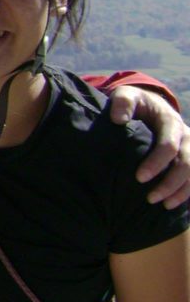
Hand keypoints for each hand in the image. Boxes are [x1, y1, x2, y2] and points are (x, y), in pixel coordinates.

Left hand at [110, 85, 189, 208]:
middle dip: (170, 183)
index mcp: (170, 121)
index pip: (168, 146)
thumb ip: (122, 103)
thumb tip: (119, 119)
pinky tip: (176, 203)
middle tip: (150, 198)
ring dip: (181, 192)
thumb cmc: (135, 103)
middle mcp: (186, 136)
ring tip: (164, 205)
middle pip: (186, 164)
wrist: (152, 104)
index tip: (139, 177)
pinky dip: (188, 192)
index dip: (156, 163)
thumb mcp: (126, 96)